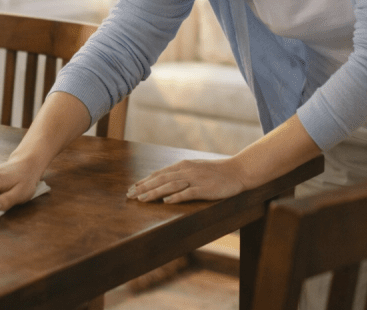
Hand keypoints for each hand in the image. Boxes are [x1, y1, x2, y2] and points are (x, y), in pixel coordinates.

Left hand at [127, 157, 246, 203]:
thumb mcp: (195, 168)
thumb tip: (163, 180)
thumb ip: (180, 173)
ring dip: (155, 192)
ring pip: (170, 186)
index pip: (159, 174)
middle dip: (144, 188)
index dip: (144, 181)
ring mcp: (195, 179)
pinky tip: (166, 201)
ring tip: (142, 199)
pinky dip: (176, 197)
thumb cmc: (215, 172)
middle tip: (129, 195)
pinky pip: (188, 193)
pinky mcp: (205, 188)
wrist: (237, 171)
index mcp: (182, 165)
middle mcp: (186, 170)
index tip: (131, 188)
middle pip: (160, 179)